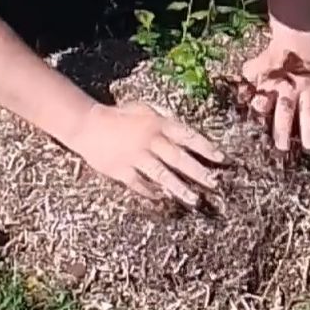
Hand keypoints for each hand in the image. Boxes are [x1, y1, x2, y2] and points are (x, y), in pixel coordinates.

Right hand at [66, 102, 224, 205]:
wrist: (87, 124)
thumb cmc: (118, 115)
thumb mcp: (143, 109)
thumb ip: (164, 120)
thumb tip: (185, 134)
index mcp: (157, 124)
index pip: (187, 136)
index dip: (206, 147)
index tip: (222, 158)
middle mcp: (149, 140)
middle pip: (178, 158)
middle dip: (198, 172)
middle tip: (215, 184)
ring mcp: (135, 156)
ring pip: (161, 175)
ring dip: (179, 188)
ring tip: (194, 200)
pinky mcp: (121, 170)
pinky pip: (140, 184)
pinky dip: (152, 192)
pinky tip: (163, 198)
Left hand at [241, 41, 309, 152]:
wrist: (299, 38)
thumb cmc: (273, 58)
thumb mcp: (255, 68)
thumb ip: (246, 85)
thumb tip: (238, 99)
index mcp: (271, 85)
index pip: (262, 104)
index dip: (260, 117)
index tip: (259, 131)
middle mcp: (290, 88)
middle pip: (286, 111)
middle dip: (283, 131)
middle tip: (282, 150)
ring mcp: (309, 90)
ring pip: (309, 113)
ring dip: (309, 132)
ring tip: (309, 149)